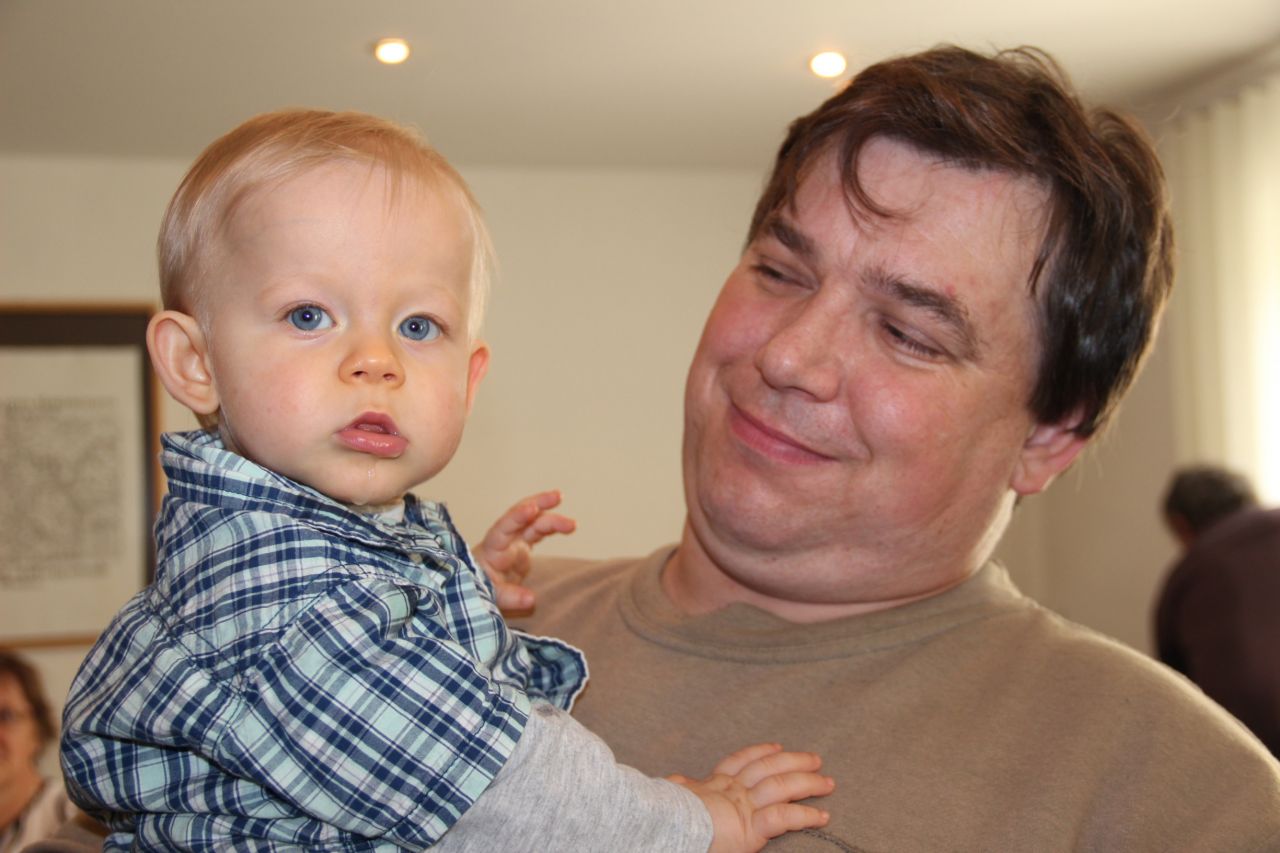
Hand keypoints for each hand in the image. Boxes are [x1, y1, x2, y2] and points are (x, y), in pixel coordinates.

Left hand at [472, 490, 574, 613]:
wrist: (474, 590)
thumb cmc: (478, 589)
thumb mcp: (491, 596)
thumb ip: (510, 597)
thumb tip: (532, 600)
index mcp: (492, 548)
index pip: (504, 528)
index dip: (517, 517)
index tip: (532, 508)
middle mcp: (504, 539)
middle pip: (521, 516)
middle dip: (538, 503)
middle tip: (557, 496)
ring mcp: (514, 541)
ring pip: (534, 522)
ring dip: (552, 518)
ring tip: (572, 524)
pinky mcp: (522, 546)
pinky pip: (538, 531)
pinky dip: (552, 527)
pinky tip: (568, 526)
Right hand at [668, 743, 832, 851]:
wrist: (662, 824)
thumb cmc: (663, 813)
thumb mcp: (672, 795)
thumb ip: (681, 787)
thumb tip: (675, 781)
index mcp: (711, 784)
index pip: (739, 761)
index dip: (759, 751)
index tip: (775, 746)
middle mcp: (730, 789)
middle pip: (768, 767)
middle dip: (793, 761)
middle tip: (815, 759)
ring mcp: (743, 804)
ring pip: (782, 786)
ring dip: (807, 782)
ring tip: (828, 782)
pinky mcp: (751, 825)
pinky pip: (785, 816)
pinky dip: (806, 815)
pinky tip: (823, 816)